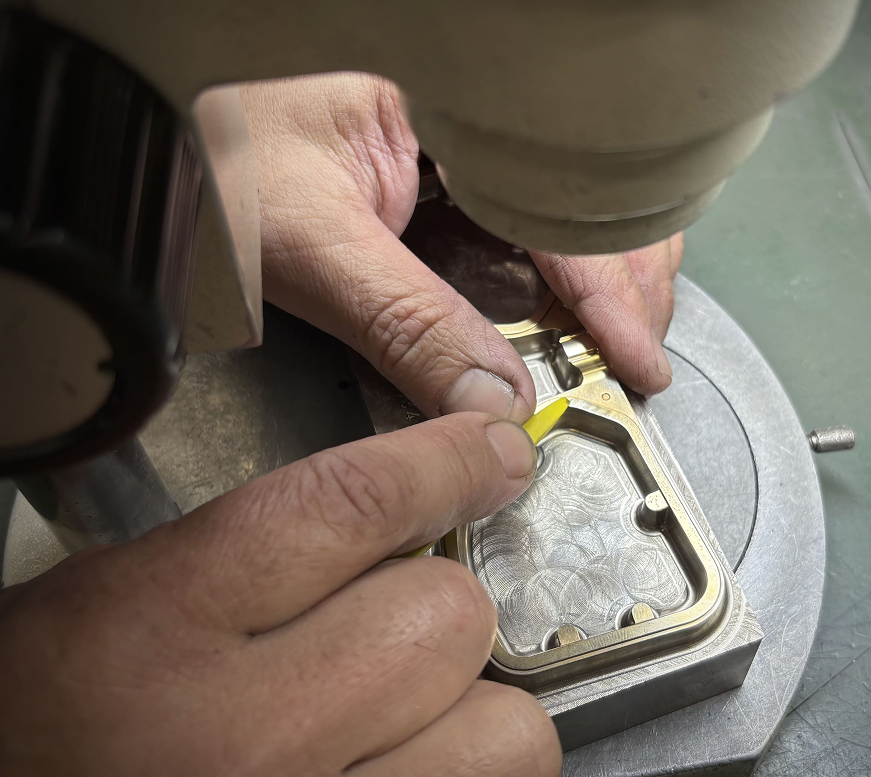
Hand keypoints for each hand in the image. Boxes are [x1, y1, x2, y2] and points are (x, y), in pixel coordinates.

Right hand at [0, 414, 559, 775]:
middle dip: (436, 601)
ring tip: (408, 707)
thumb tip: (398, 501)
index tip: (491, 449)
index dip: (445, 462)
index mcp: (159, 626)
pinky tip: (404, 761)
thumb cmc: (33, 727)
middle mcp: (247, 734)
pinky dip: (461, 773)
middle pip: (447, 617)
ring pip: (500, 732)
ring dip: (471, 706)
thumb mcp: (96, 600)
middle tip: (389, 618)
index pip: (354, 506)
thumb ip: (240, 543)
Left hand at [240, 73, 681, 422]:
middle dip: (628, 279)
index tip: (635, 358)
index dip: (611, 286)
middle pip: (587, 196)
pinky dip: (555, 269)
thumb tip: (495, 400)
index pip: (562, 199)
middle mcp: (464, 113)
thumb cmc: (201, 154)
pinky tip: (566, 307)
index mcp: (447, 100)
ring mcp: (454, 138)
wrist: (138, 136)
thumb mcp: (308, 245)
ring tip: (617, 337)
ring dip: (602, 274)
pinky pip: (518, 217)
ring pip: (564, 206)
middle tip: (637, 355)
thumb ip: (408, 323)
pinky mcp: (436, 169)